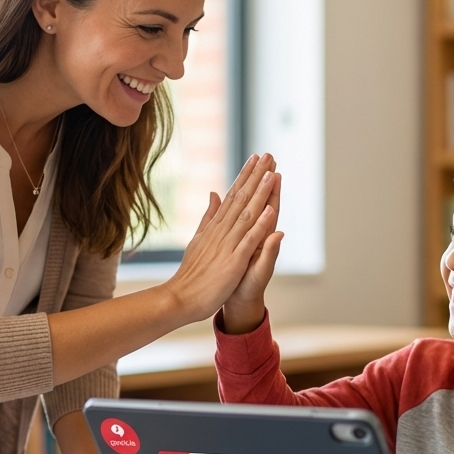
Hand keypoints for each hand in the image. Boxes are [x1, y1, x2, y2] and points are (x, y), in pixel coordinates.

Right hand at [162, 154, 278, 322]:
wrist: (181, 298)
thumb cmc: (192, 273)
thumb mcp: (199, 238)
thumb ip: (209, 216)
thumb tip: (214, 194)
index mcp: (215, 226)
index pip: (234, 195)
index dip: (246, 176)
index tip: (256, 159)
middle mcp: (222, 230)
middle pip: (242, 198)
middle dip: (256, 176)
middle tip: (268, 155)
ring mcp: (228, 244)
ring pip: (248, 214)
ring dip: (260, 193)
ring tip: (272, 173)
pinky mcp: (234, 260)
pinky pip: (250, 240)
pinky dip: (260, 225)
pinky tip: (270, 210)